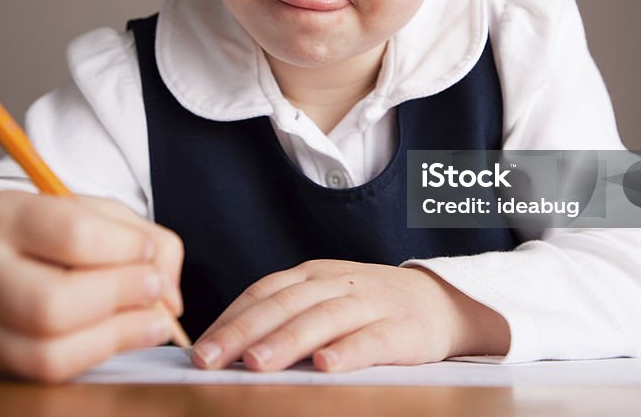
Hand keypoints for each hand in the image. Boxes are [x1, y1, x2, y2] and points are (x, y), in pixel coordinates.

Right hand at [0, 190, 183, 381]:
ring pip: (48, 350)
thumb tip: (169, 299)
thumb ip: (142, 238)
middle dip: (119, 297)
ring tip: (152, 321)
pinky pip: (47, 372)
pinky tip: (126, 336)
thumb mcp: (91, 213)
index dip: (124, 248)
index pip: (72, 235)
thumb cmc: (47, 235)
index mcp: (4, 215)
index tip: (147, 250)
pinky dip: (97, 356)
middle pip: (52, 302)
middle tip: (152, 289)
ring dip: (116, 336)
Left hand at [191, 259, 509, 372]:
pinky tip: (326, 365)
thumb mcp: (325, 299)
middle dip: (243, 332)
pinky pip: (372, 339)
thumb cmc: (370, 307)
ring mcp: (371, 303)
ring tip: (257, 365)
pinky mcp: (402, 329)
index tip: (199, 349)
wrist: (442, 302)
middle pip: (284, 304)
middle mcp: (337, 283)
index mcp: (313, 276)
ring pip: (322, 319)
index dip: (230, 319)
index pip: (263, 293)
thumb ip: (285, 315)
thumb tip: (227, 346)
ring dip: (287, 341)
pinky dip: (349, 350)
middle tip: (210, 359)